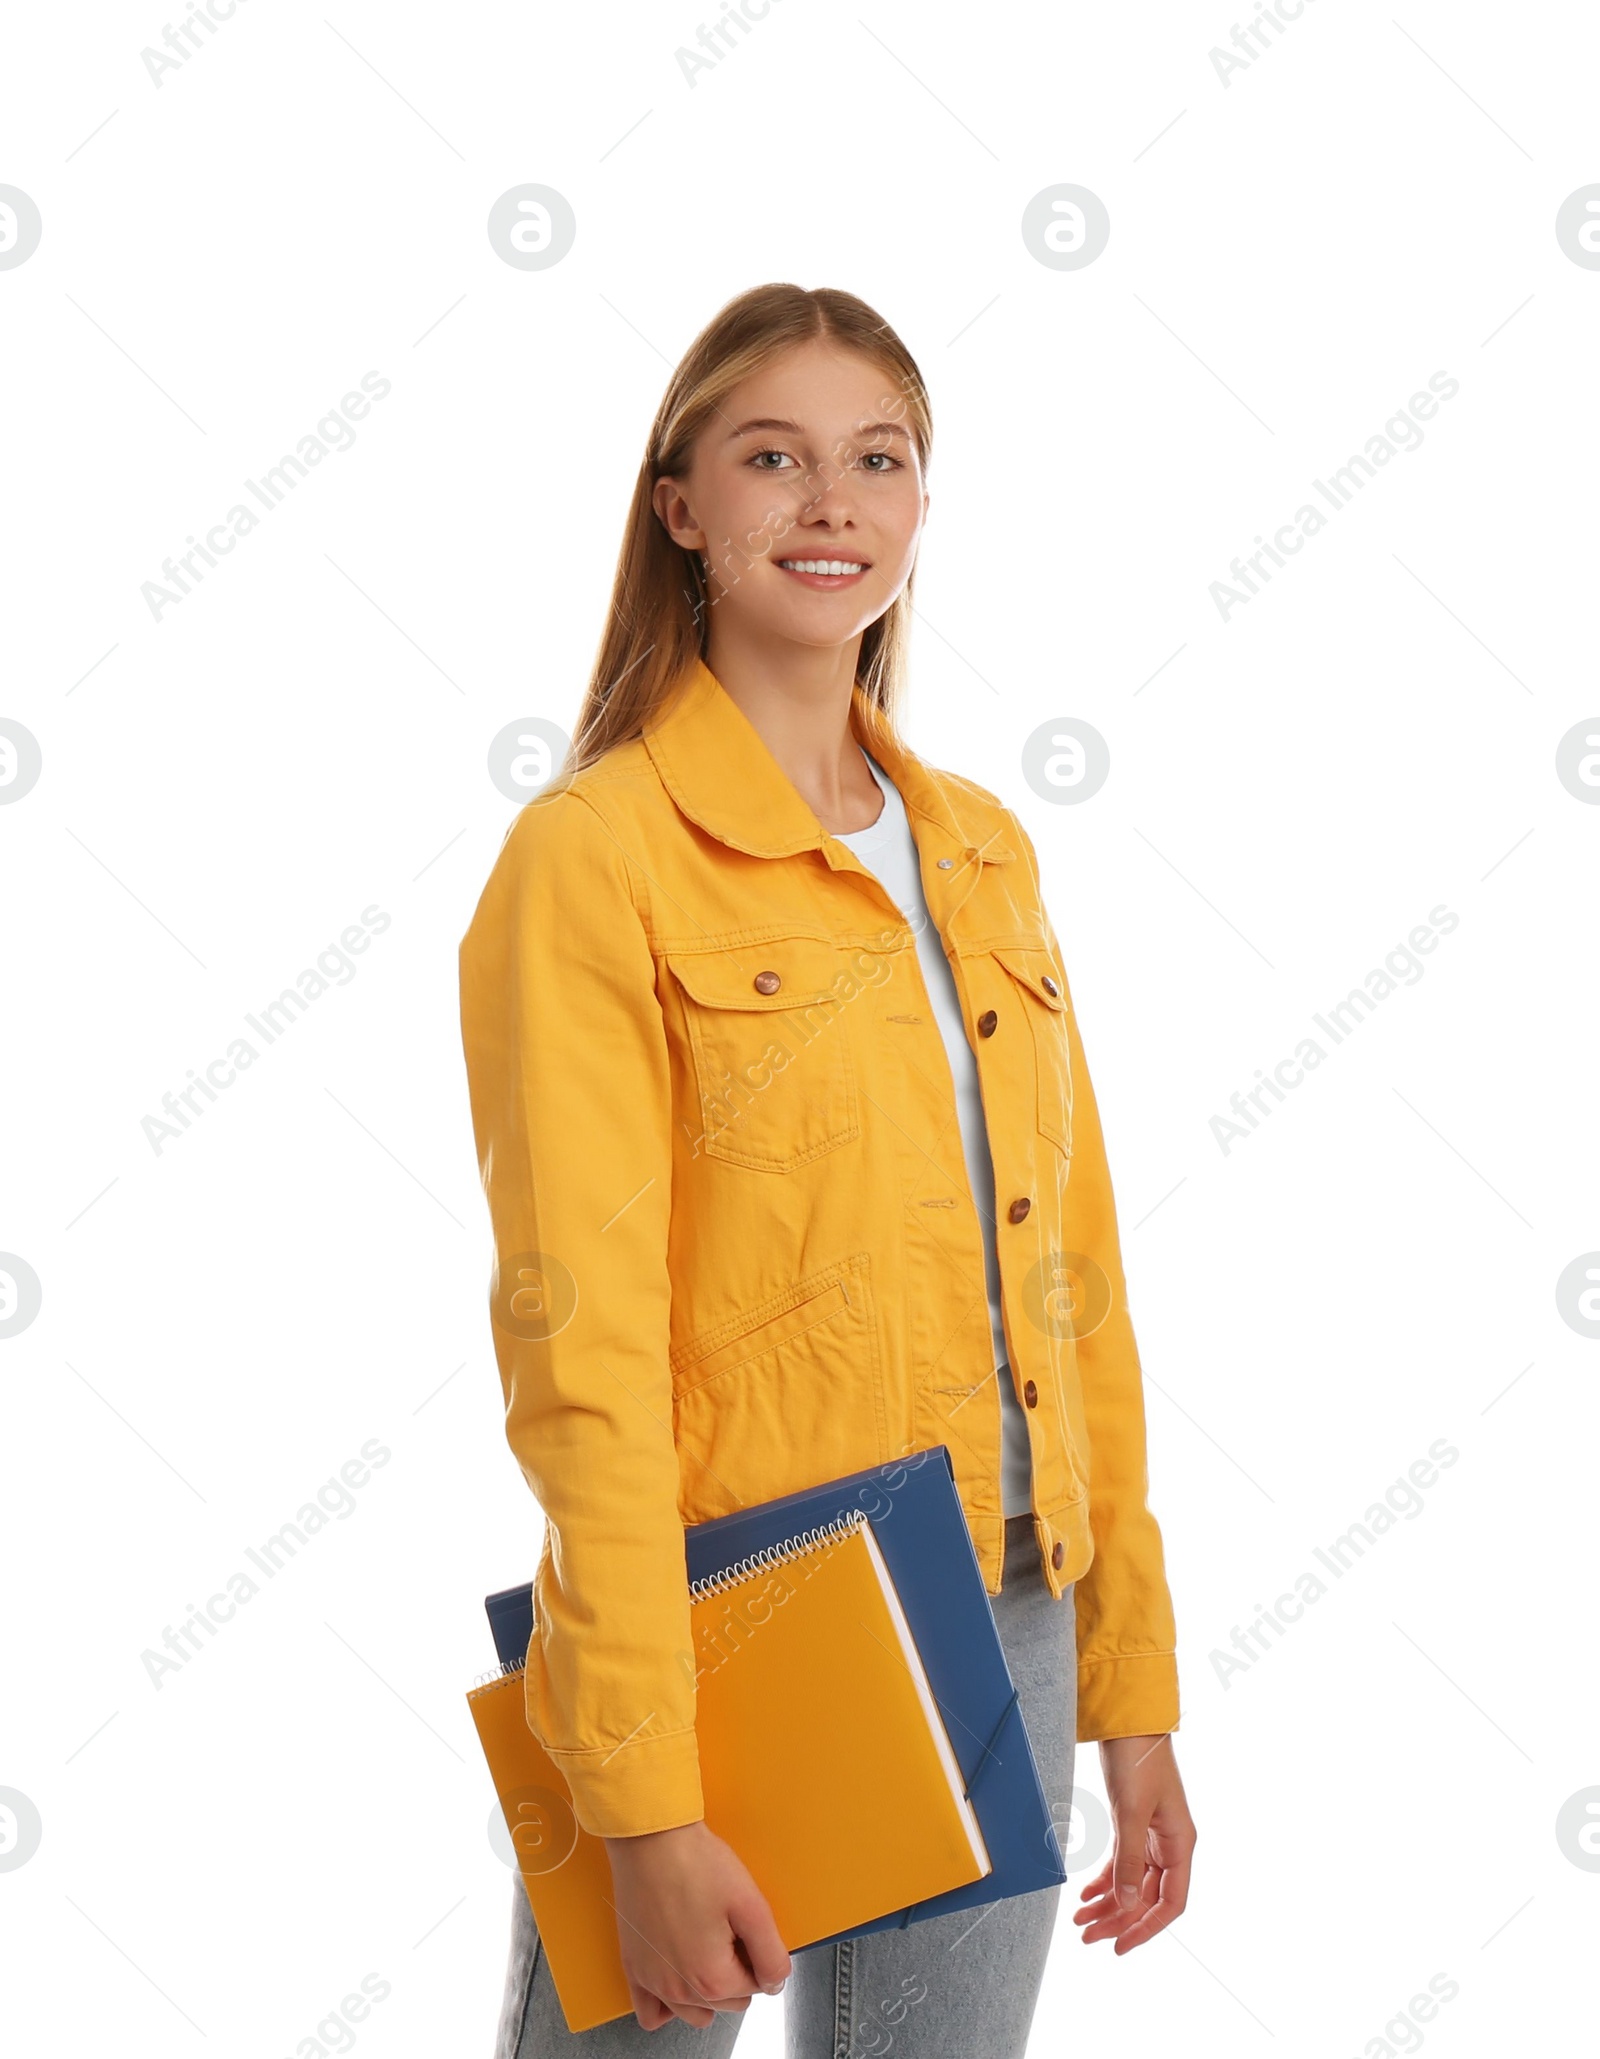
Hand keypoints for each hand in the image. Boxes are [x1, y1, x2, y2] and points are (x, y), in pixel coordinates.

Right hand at [603, 1819, 791, 2029]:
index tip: (744, 1926)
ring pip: (696, 2013)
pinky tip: (678, 1976)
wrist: (650, 1839)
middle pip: (728, 2000)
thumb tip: (775, 1982)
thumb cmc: (696, 1863)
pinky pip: (651, 2015)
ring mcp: (653, 1983)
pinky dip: (668, 2006)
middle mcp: (680, 1991)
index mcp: (712, 1978)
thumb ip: (770, 1953)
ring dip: (707, 1992)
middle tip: (727, 1927)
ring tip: (705, 1947)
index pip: (756, 1985)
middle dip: (734, 1970)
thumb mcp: (751, 1904)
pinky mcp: (633, 1969)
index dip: (757, 1954)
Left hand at [1072, 1733, 1194, 1952]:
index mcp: (1180, 1844)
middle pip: (1146, 1896)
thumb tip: (1125, 1904)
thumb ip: (1128, 1860)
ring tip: (1080, 1921)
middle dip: (1118, 1919)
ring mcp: (1152, 1834)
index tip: (1120, 1946)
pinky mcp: (1133, 1823)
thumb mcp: (1131, 1812)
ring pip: (1131, 1882)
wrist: (1127, 1721)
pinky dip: (1105, 1880)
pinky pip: (1122, 1863)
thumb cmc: (1138, 1760)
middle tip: (1086, 1936)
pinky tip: (1086, 1894)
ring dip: (1107, 1903)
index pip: (1170, 1902)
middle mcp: (1170, 1844)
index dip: (1147, 1928)